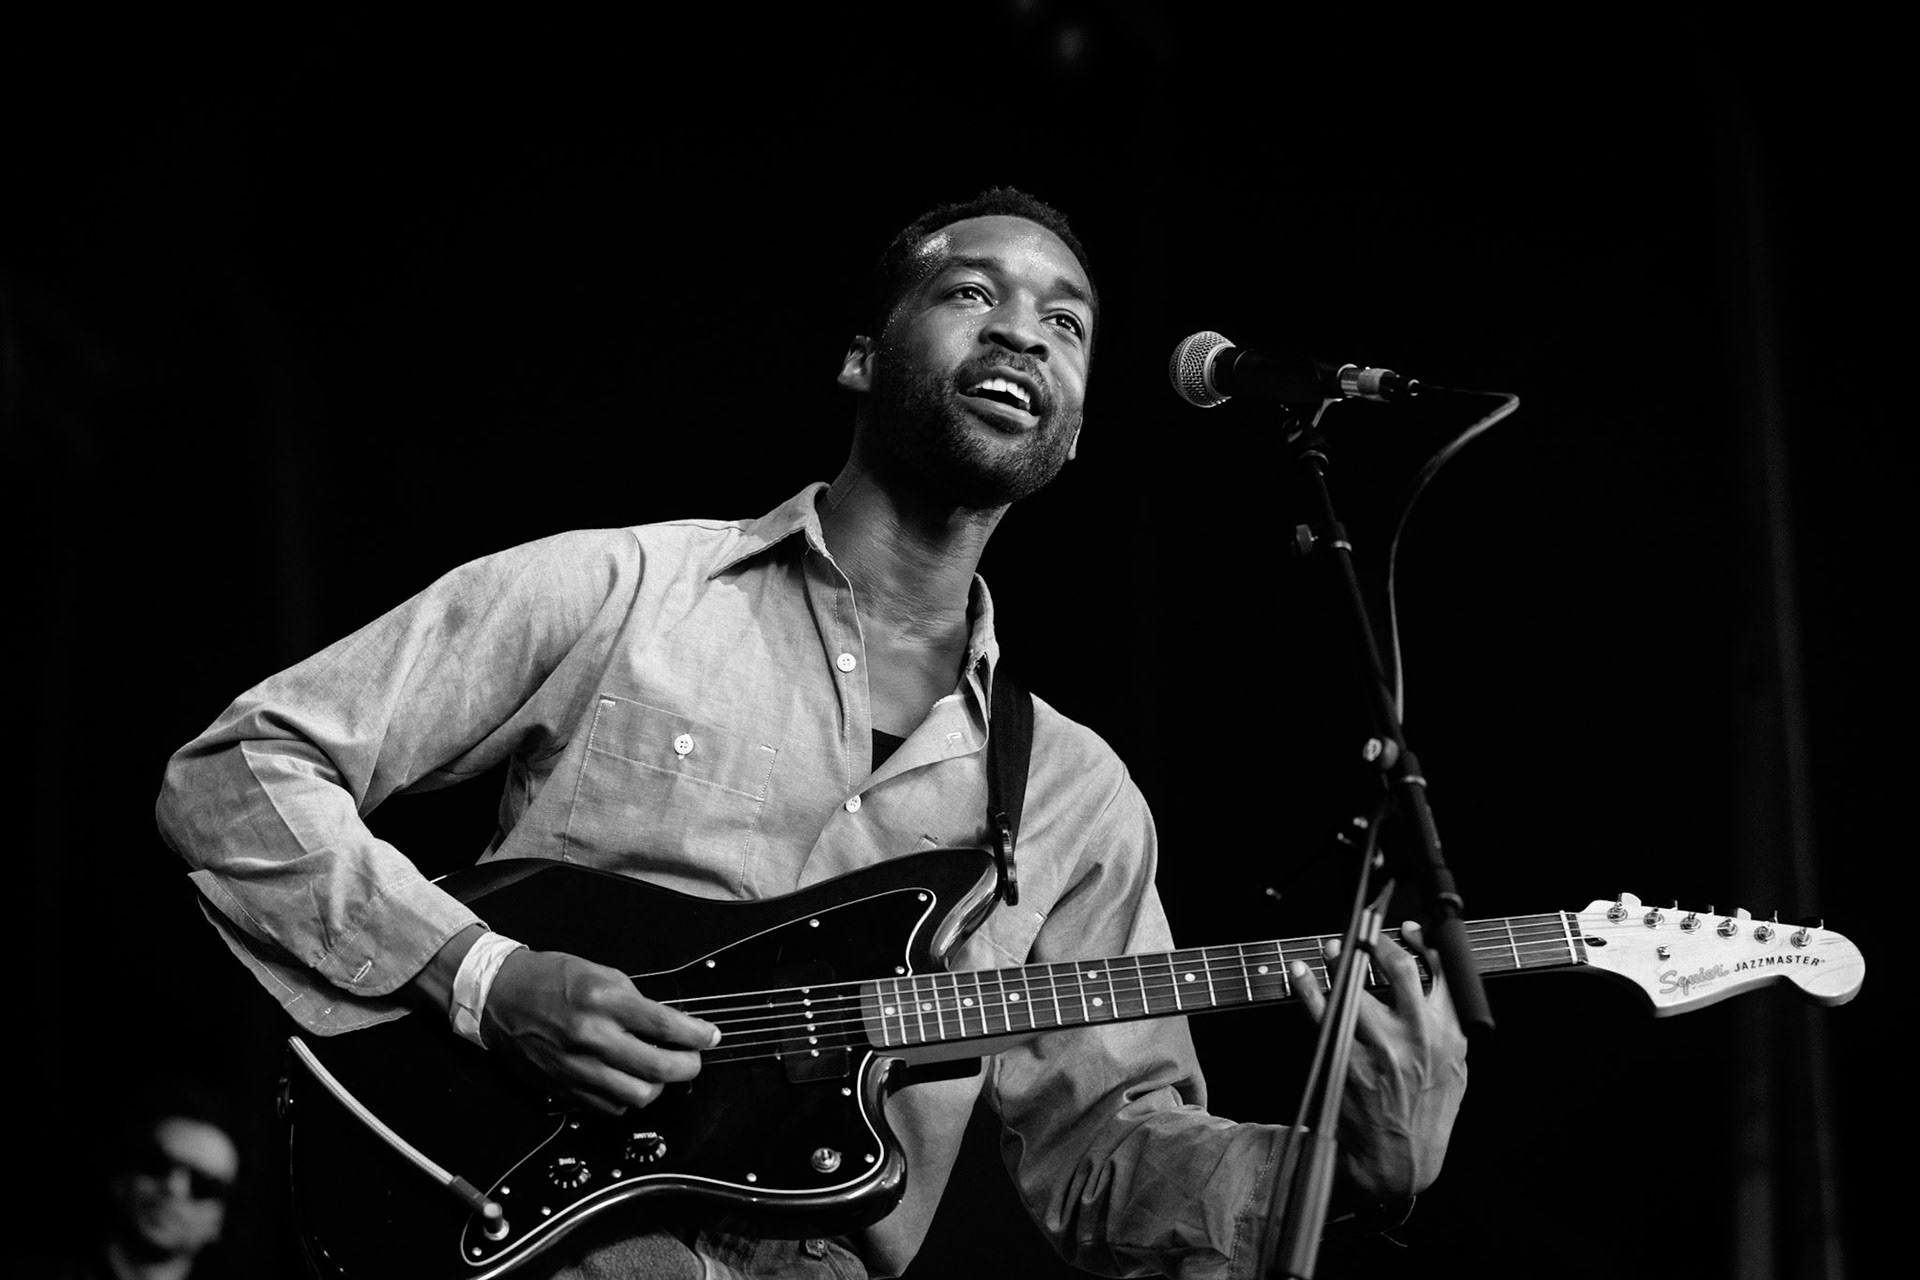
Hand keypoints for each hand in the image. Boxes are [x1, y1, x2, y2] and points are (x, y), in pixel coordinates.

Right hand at [481, 949, 720, 1113]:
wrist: (501, 998)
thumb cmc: (551, 980)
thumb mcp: (601, 974)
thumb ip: (637, 1002)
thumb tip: (672, 1026)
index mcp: (603, 1001)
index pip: (665, 1026)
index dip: (697, 1035)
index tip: (711, 1037)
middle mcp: (591, 1037)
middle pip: (658, 1069)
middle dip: (688, 1067)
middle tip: (693, 1059)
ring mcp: (577, 1067)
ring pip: (637, 1096)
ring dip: (659, 1087)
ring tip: (661, 1072)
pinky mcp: (565, 1088)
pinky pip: (610, 1108)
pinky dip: (628, 1098)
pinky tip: (630, 1082)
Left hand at [1289, 922, 1468, 1202]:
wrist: (1399, 1161)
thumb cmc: (1425, 1111)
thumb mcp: (1453, 1068)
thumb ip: (1446, 1024)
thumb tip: (1430, 972)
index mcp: (1449, 1035)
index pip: (1440, 972)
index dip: (1419, 942)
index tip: (1402, 928)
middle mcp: (1418, 1037)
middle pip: (1396, 967)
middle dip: (1375, 941)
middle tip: (1359, 932)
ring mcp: (1381, 1049)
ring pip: (1353, 985)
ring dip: (1338, 959)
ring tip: (1329, 950)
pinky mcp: (1348, 1062)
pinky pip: (1320, 1013)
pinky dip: (1306, 988)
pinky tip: (1299, 975)